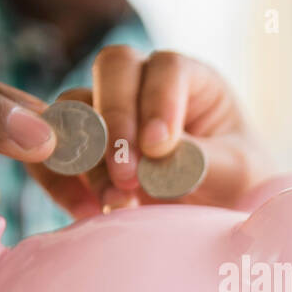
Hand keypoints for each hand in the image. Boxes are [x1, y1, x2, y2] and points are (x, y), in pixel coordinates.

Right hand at [27, 46, 272, 218]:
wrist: (216, 224)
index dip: (158, 100)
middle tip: (128, 173)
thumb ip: (201, 159)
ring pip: (76, 105)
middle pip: (114, 68)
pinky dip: (59, 177)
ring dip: (89, 155)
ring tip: (117, 202)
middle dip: (116, 120)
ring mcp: (109, 114)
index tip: (159, 146)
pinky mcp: (84, 149)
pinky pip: (53, 148)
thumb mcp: (235, 174)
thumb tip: (155, 156)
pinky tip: (85, 211)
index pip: (167, 67)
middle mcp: (145, 87)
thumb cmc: (237, 188)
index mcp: (192, 81)